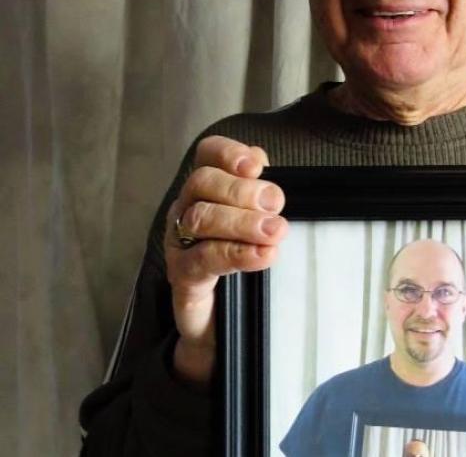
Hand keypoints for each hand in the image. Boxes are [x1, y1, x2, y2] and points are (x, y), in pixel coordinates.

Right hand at [164, 135, 286, 386]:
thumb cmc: (237, 261)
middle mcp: (186, 209)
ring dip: (242, 222)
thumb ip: (258, 193)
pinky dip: (237, 255)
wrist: (216, 321)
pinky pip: (205, 259)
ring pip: (201, 218)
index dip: (228, 153)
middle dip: (242, 190)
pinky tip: (263, 255)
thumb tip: (261, 160)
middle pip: (202, 183)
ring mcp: (180, 243)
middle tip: (276, 203)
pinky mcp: (183, 275)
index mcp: (204, 190)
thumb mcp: (254, 223)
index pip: (207, 156)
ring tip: (275, 232)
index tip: (257, 164)